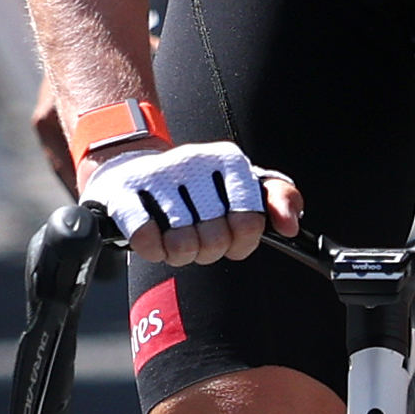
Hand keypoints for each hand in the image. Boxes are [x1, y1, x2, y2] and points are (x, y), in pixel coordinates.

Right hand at [82, 134, 290, 265]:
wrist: (131, 167)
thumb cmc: (194, 186)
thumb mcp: (243, 185)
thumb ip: (281, 200)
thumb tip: (290, 226)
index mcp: (228, 159)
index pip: (250, 221)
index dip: (241, 241)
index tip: (230, 235)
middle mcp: (193, 161)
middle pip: (215, 239)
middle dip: (207, 250)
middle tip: (198, 237)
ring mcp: (157, 176)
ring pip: (182, 244)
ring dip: (179, 254)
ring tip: (176, 238)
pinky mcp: (124, 193)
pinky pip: (147, 241)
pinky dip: (153, 250)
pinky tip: (154, 238)